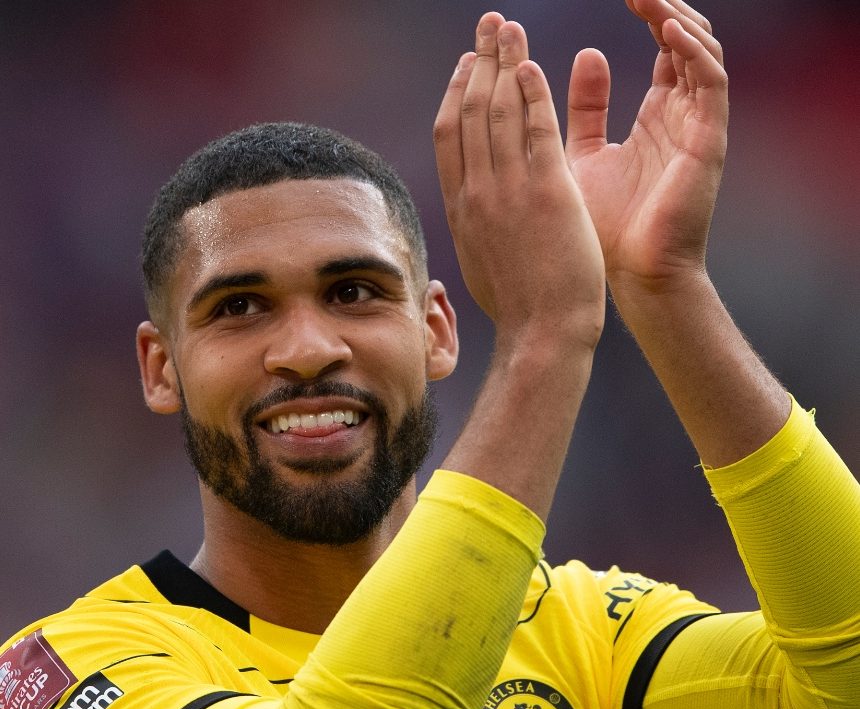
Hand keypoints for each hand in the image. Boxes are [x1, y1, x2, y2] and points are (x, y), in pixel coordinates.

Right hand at [434, 13, 604, 348]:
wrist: (542, 332)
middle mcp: (478, 192)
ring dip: (504, 62)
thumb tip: (470, 215)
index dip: (457, 93)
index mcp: (463, 208)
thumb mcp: (481, 262)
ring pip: (500, 111)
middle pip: (471, 112)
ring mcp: (509, 190)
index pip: (450, 136)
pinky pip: (536, 129)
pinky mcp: (548, 192)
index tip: (468, 66)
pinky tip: (532, 65)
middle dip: (479, 61)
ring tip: (508, 28)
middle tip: (488, 25)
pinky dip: (532, 93)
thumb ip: (475, 228)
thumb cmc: (519, 305)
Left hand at [566, 0, 727, 291]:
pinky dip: (694, 53)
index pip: (666, 49)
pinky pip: (711, 84)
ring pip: (702, 53)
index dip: (650, 15)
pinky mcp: (708, 142)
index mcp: (658, 116)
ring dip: (678, 19)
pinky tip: (669, 32)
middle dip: (665, 7)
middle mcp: (683, 116)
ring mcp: (698, 127)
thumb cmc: (605, 227)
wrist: (630, 276)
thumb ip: (586, 108)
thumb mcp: (583, 155)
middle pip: (688, 42)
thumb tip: (587, 54)